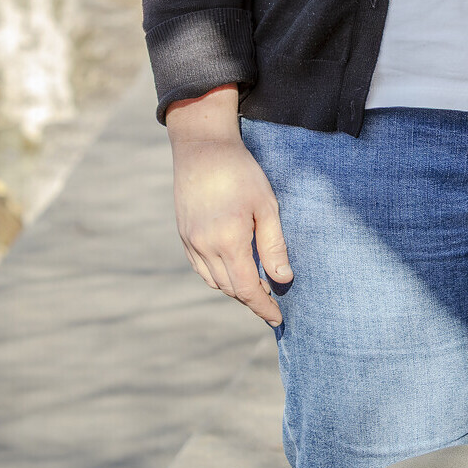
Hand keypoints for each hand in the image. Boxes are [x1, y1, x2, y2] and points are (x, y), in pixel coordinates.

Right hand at [167, 86, 290, 326]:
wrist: (203, 148)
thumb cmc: (241, 173)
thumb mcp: (267, 206)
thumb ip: (274, 245)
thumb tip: (283, 279)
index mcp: (227, 242)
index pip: (247, 289)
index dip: (263, 307)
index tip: (279, 319)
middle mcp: (204, 248)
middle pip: (230, 288)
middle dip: (252, 300)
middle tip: (273, 304)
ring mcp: (190, 242)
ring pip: (214, 280)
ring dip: (235, 288)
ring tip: (256, 288)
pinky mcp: (184, 234)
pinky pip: (201, 267)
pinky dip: (218, 275)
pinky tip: (233, 269)